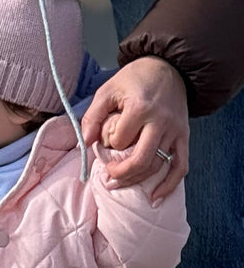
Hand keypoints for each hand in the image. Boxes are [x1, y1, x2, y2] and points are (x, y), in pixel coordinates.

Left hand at [81, 56, 188, 201]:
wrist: (170, 68)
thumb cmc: (134, 79)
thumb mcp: (107, 91)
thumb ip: (92, 117)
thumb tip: (82, 145)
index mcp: (140, 108)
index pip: (119, 140)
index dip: (107, 145)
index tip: (102, 141)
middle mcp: (161, 122)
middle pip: (141, 160)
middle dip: (120, 174)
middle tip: (106, 178)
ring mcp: (175, 131)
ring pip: (157, 166)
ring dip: (136, 181)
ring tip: (117, 185)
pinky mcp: (184, 136)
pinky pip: (180, 165)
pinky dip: (169, 185)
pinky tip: (155, 199)